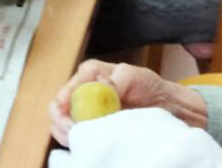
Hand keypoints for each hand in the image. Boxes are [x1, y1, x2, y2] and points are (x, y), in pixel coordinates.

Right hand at [49, 59, 207, 146]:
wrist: (164, 105)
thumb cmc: (149, 86)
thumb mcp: (135, 75)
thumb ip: (116, 80)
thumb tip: (100, 88)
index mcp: (89, 74)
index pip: (66, 90)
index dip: (64, 106)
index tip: (72, 121)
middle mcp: (82, 92)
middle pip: (57, 109)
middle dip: (62, 124)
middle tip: (76, 135)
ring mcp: (85, 112)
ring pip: (62, 126)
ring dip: (70, 135)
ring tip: (84, 142)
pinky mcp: (90, 128)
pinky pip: (76, 137)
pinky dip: (79, 143)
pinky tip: (88, 145)